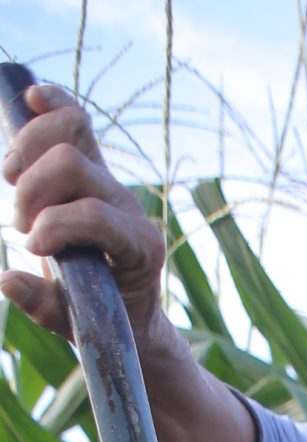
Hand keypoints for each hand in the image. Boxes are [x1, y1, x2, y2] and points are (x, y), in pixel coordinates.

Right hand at [1, 84, 166, 346]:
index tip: (33, 248)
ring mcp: (111, 182)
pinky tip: (30, 99)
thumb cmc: (103, 318)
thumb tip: (7, 280)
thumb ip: (43, 305)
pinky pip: (75, 121)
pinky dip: (51, 105)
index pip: (94, 214)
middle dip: (32, 191)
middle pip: (70, 164)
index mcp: (139, 246)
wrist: (127, 310)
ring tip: (13, 185)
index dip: (54, 225)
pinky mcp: (92, 166)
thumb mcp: (76, 323)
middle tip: (22, 225)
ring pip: (70, 132)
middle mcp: (129, 206)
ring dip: (26, 154)